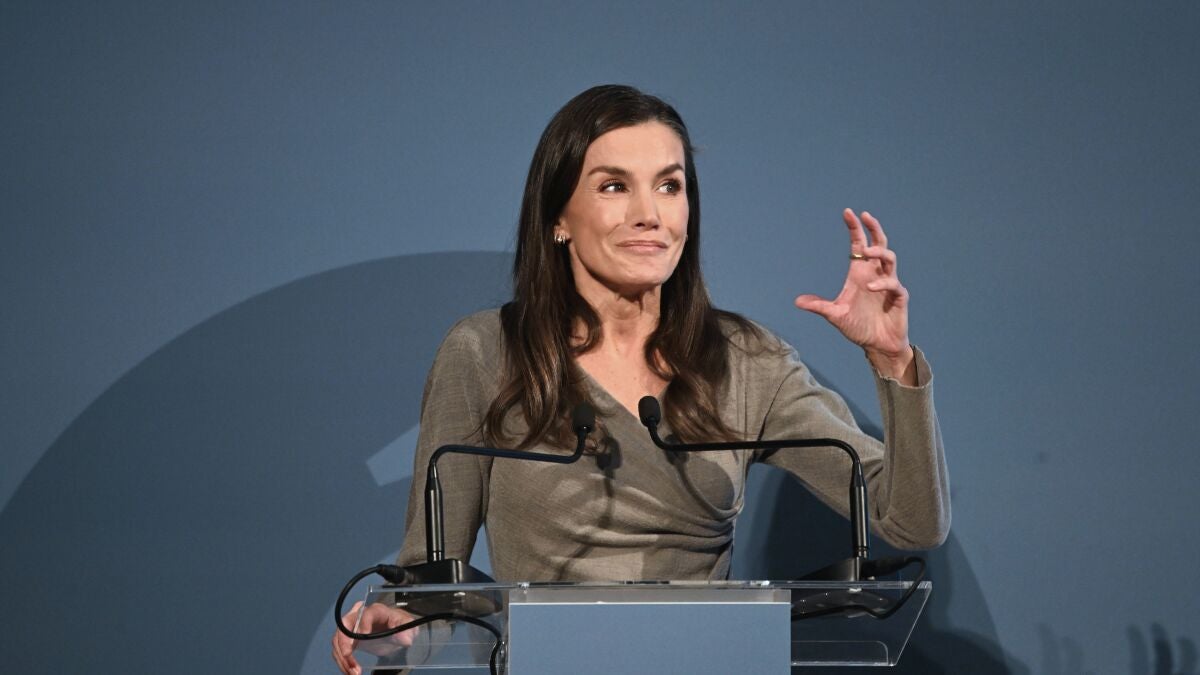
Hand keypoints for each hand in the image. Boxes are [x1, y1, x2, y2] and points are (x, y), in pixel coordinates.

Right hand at [332, 601, 417, 674]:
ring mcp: (351, 627)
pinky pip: (339, 649)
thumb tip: (405, 639)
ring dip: (342, 657)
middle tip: (348, 657)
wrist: (393, 630)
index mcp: (376, 611)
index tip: (363, 636)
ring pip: (338, 639)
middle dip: (344, 642)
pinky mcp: (348, 639)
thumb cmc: (400, 625)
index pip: (366, 614)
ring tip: (352, 671)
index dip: (363, 624)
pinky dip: (342, 661)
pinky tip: (350, 671)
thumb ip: (408, 631)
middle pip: (344, 625)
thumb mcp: (408, 626)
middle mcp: (360, 615)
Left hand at [794, 209, 914, 381]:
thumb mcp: (835, 315)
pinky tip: (871, 286)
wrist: (877, 345)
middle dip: (874, 229)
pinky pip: (894, 284)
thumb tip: (797, 301)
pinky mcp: (899, 297)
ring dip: (879, 252)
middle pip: (879, 244)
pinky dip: (883, 283)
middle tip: (865, 216)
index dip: (855, 228)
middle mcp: (875, 274)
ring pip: (890, 259)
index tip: (848, 213)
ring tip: (867, 251)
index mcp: (859, 273)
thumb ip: (819, 306)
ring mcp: (888, 284)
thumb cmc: (858, 327)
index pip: (858, 245)